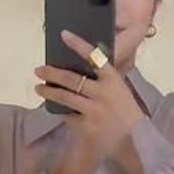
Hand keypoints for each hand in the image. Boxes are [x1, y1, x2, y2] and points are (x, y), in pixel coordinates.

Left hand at [33, 29, 144, 159]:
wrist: (135, 138)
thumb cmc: (125, 111)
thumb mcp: (119, 90)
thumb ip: (102, 80)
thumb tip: (77, 70)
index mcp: (112, 79)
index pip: (95, 57)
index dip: (78, 45)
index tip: (63, 34)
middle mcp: (102, 92)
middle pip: (72, 79)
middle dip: (52, 73)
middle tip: (38, 70)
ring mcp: (93, 110)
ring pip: (65, 97)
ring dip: (49, 92)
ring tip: (39, 89)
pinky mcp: (87, 126)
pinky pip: (69, 116)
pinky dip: (64, 113)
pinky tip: (60, 110)